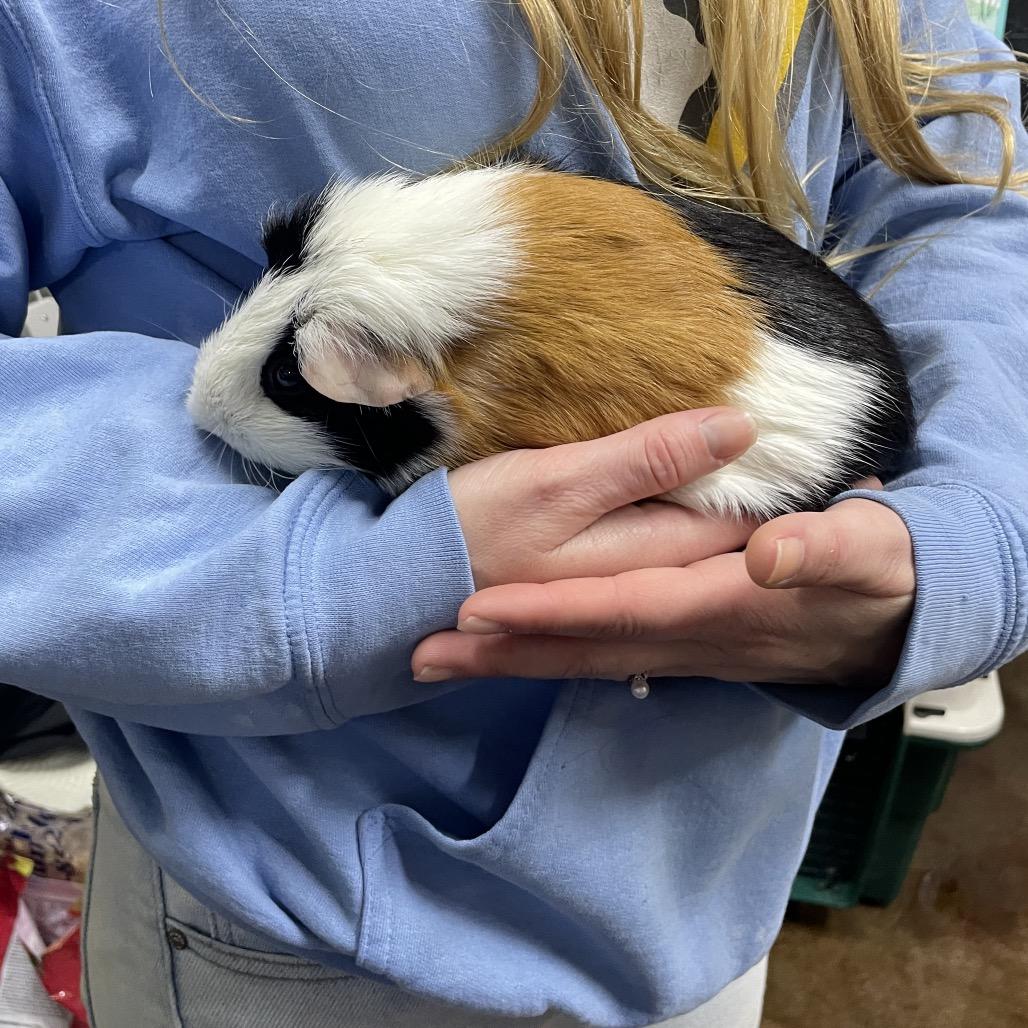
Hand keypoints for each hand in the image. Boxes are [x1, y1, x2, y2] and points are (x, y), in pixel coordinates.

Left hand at [414, 486, 914, 687]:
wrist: (891, 625)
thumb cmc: (878, 575)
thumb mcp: (866, 552)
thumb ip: (818, 550)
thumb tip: (765, 554)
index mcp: (717, 606)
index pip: (617, 610)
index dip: (550, 611)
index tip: (480, 609)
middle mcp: (685, 639)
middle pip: (579, 648)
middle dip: (503, 652)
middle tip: (421, 654)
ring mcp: (677, 651)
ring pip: (582, 659)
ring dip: (512, 661)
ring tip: (437, 663)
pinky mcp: (678, 648)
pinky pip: (600, 659)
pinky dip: (550, 656)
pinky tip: (515, 654)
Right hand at [447, 408, 757, 589]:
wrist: (404, 583)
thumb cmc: (477, 525)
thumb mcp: (560, 481)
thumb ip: (649, 458)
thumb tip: (740, 427)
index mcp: (655, 554)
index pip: (745, 515)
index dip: (767, 470)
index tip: (781, 423)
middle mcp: (652, 576)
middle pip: (725, 526)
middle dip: (748, 481)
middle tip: (761, 421)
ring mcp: (625, 578)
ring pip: (692, 530)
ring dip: (712, 491)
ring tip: (727, 441)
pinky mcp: (597, 572)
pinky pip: (657, 536)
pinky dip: (674, 504)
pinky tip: (675, 478)